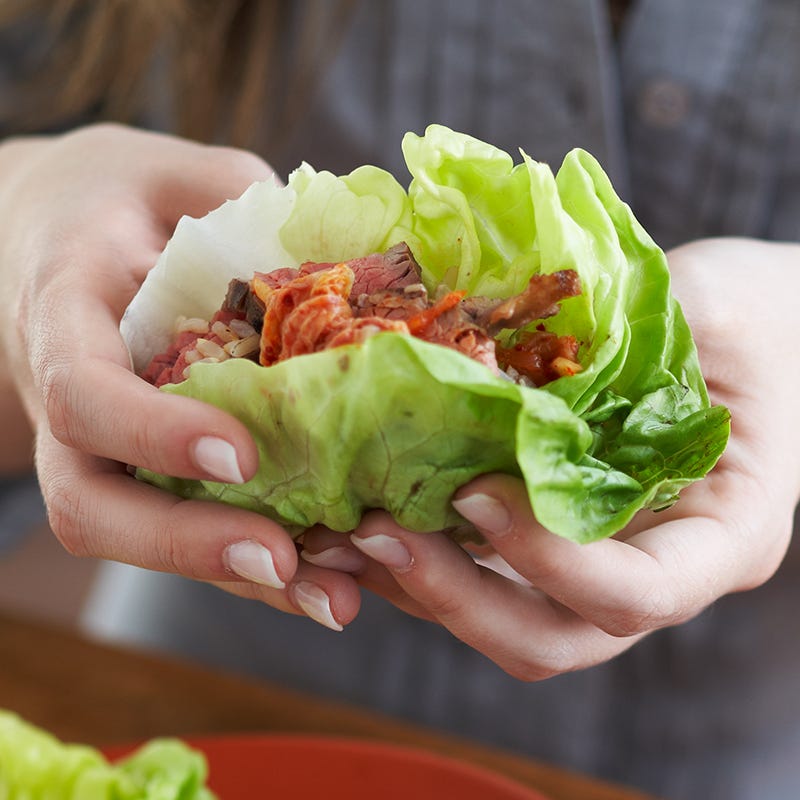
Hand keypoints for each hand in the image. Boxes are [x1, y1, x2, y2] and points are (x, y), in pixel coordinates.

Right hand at [0, 124, 362, 626]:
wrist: (61, 232)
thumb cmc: (119, 194)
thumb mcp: (174, 175)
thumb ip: (242, 202)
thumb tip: (345, 249)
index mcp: (65, 313)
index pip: (82, 392)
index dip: (148, 432)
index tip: (239, 454)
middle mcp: (71, 397)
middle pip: (91, 504)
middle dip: (185, 544)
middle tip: (283, 561)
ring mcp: (100, 444)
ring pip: (140, 535)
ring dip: (233, 576)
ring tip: (334, 598)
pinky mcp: (143, 463)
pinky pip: (186, 522)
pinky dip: (251, 557)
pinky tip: (328, 574)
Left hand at [302, 237, 799, 676]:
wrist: (755, 332)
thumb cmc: (754, 319)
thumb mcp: (714, 311)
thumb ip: (636, 342)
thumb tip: (500, 366)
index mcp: (725, 531)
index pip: (642, 593)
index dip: (554, 561)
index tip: (476, 492)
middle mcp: (657, 566)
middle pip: (557, 636)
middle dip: (461, 599)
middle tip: (379, 535)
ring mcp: (599, 561)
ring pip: (507, 618)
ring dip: (422, 590)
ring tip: (343, 535)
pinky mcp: (551, 537)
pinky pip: (484, 573)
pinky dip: (423, 559)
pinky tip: (363, 517)